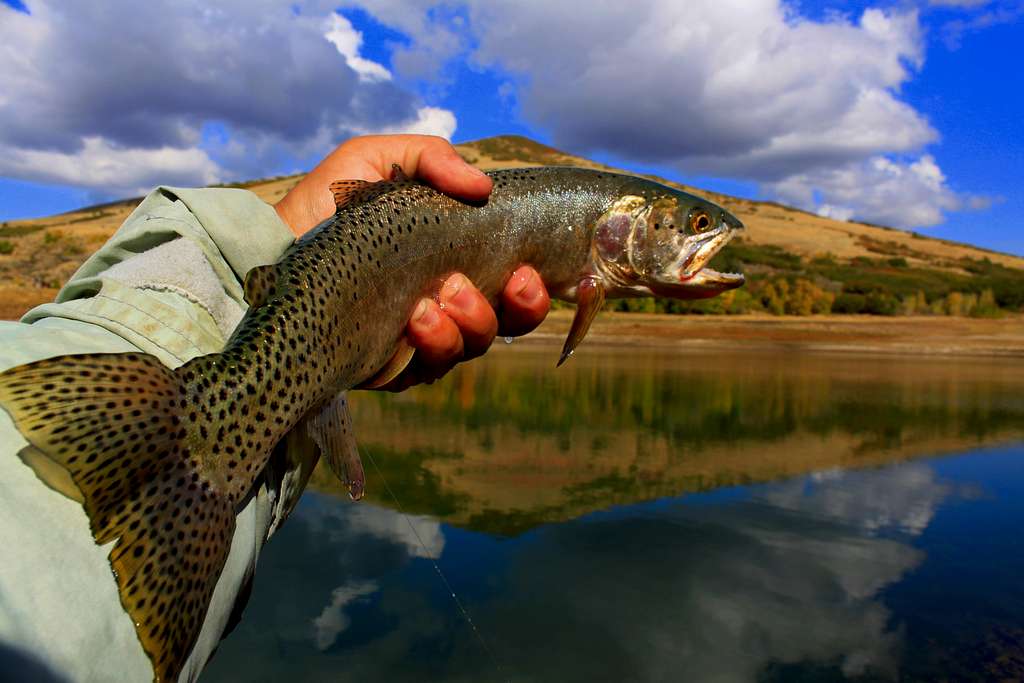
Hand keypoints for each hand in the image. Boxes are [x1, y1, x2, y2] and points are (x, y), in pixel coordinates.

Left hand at [274, 134, 549, 389]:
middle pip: (507, 323)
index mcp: (456, 260)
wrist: (268, 252)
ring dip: (469, 325)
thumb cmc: (324, 205)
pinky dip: (431, 345)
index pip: (514, 284)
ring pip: (472, 348)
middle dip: (518, 308)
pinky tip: (411, 320)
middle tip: (504, 283)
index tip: (530, 270)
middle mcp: (447, 303)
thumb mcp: (371, 161)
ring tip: (433, 300)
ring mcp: (420, 339)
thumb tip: (482, 187)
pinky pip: (430, 370)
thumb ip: (429, 157)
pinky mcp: (391, 367)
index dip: (535, 287)